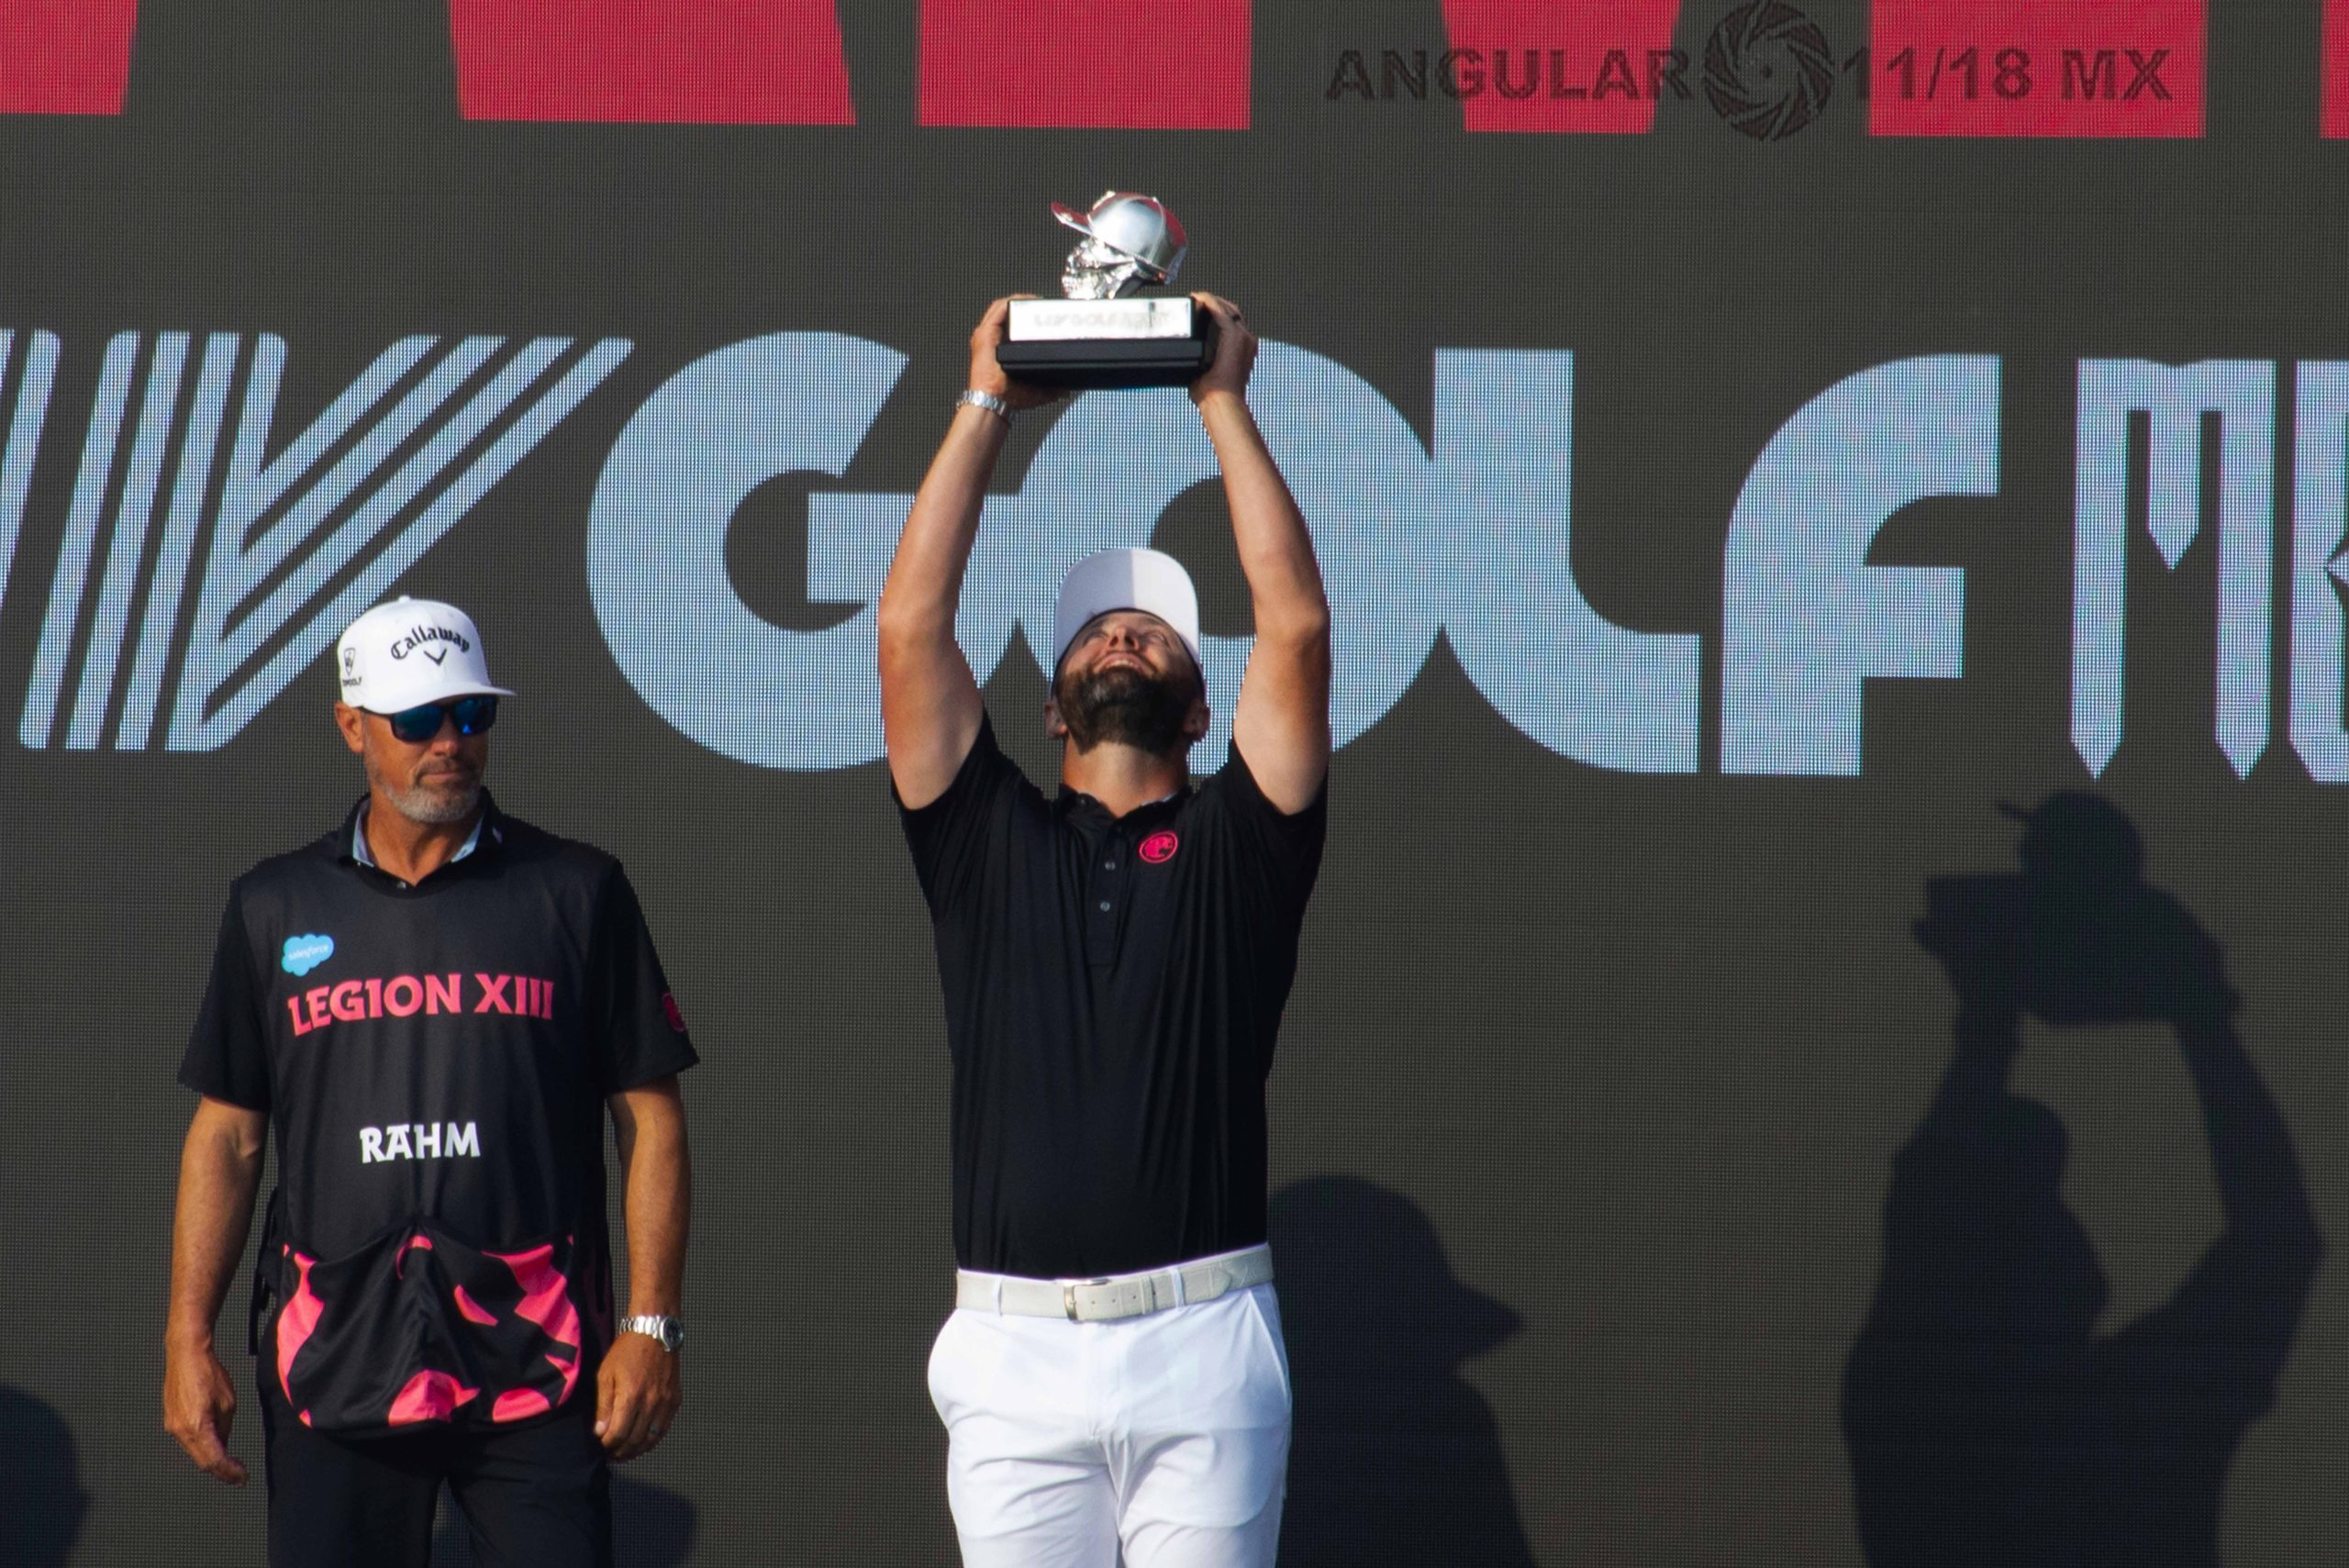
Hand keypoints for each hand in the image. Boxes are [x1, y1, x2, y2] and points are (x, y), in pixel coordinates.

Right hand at [163, 1341, 247, 1484]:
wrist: (186, 1355)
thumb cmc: (208, 1373)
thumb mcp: (228, 1402)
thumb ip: (225, 1428)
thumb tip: (223, 1444)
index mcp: (196, 1427)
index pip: (215, 1460)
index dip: (230, 1472)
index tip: (243, 1477)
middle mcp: (180, 1431)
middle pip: (202, 1461)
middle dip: (221, 1471)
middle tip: (238, 1476)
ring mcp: (172, 1426)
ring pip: (194, 1453)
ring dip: (211, 1460)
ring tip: (229, 1464)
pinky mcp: (170, 1420)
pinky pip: (187, 1441)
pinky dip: (202, 1448)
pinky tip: (214, 1446)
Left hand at [595, 1331, 679, 1461]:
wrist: (655, 1333)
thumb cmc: (627, 1351)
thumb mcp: (606, 1374)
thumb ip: (604, 1406)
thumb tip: (600, 1432)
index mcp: (630, 1396)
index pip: (618, 1434)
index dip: (608, 1444)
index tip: (602, 1444)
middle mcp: (650, 1403)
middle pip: (634, 1440)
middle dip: (620, 1451)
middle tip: (611, 1454)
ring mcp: (665, 1403)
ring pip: (651, 1439)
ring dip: (636, 1450)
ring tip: (625, 1452)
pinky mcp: (674, 1401)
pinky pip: (664, 1429)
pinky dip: (652, 1440)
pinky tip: (643, 1442)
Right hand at [967, 296, 1066, 411]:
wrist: (993, 401)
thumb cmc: (1008, 398)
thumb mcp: (1036, 392)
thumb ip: (1052, 390)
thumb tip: (1066, 389)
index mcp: (1000, 350)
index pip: (1012, 325)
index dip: (1028, 316)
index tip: (1045, 315)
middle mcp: (992, 340)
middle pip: (1007, 313)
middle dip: (1025, 306)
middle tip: (1043, 305)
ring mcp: (987, 335)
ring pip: (1002, 307)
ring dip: (1020, 300)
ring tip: (1036, 300)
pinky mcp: (985, 333)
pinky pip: (998, 309)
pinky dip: (1012, 301)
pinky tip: (1026, 300)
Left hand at [1188, 292, 1256, 409]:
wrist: (1223, 402)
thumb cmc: (1216, 397)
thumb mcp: (1207, 376)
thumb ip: (1201, 365)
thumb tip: (1186, 366)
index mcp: (1243, 349)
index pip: (1232, 324)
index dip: (1216, 315)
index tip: (1200, 313)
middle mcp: (1246, 340)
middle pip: (1231, 312)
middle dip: (1213, 305)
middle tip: (1195, 303)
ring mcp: (1242, 336)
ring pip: (1226, 307)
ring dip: (1210, 301)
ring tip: (1194, 298)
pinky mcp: (1233, 334)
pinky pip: (1219, 309)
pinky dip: (1207, 301)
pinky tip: (1196, 298)